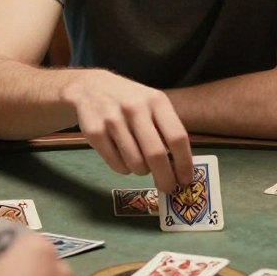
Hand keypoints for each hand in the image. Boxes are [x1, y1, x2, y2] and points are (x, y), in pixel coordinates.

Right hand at [63, 69, 193, 191]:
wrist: (90, 87)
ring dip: (142, 171)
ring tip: (140, 163)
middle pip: (156, 154)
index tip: (186, 180)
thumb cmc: (130, 100)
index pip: (177, 137)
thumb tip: (180, 167)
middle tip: (168, 187)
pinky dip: (124, 169)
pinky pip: (116, 165)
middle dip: (165, 177)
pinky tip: (123, 157)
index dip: (184, 163)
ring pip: (135, 163)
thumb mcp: (152, 104)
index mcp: (156, 101)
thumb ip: (166, 129)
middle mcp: (135, 108)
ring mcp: (113, 120)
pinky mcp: (95, 132)